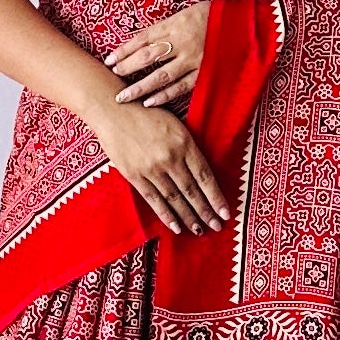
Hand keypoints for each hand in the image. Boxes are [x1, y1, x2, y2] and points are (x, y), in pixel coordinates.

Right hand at [90, 89, 229, 234]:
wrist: (113, 109)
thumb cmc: (147, 113)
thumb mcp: (176, 124)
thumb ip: (189, 148)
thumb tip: (203, 174)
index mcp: (184, 143)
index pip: (205, 176)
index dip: (216, 197)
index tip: (226, 213)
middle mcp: (170, 158)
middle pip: (192, 191)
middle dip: (206, 212)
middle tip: (217, 227)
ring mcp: (151, 168)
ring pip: (175, 198)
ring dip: (189, 217)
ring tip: (199, 230)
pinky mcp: (134, 175)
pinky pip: (154, 199)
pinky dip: (166, 215)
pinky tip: (176, 227)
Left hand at [104, 0, 209, 108]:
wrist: (248, 24)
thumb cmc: (216, 16)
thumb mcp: (189, 12)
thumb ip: (168, 26)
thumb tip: (143, 40)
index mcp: (176, 23)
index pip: (143, 37)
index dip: (124, 49)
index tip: (109, 59)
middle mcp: (182, 41)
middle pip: (147, 56)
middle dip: (126, 67)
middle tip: (111, 78)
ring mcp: (194, 59)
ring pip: (161, 75)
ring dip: (140, 87)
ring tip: (123, 97)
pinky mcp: (205, 73)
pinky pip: (181, 87)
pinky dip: (164, 95)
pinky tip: (149, 102)